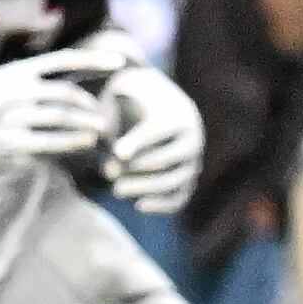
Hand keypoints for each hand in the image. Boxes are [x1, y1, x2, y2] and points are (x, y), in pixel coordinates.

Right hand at [0, 39, 123, 183]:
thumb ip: (23, 87)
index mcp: (10, 72)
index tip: (123, 60)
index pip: (61, 61)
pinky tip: (84, 144)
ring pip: (56, 117)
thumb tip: (58, 85)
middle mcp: (9, 90)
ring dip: (85, 124)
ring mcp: (2, 117)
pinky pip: (40, 142)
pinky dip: (66, 142)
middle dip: (92, 103)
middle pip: (64, 92)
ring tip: (102, 131)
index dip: (94, 60)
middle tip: (112, 113)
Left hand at [97, 52, 205, 214]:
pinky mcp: (187, 183)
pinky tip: (138, 205)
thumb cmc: (128, 101)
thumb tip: (118, 156)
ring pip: (174, 182)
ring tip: (116, 190)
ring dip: (144, 188)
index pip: (160, 130)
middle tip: (109, 173)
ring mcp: (192, 163)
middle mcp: (193, 140)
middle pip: (168, 159)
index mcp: (178, 114)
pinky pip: (179, 198)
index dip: (140, 141)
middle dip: (137, 168)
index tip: (117, 151)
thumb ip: (112, 118)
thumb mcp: (118, 98)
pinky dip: (161, 205)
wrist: (147, 108)